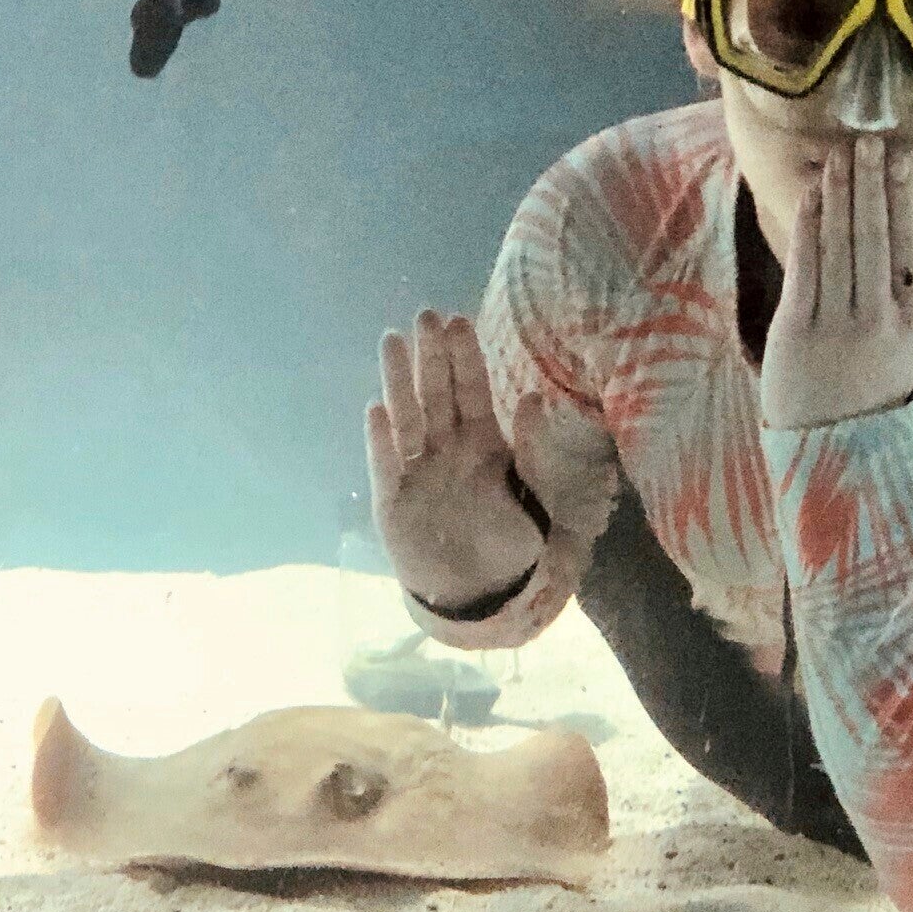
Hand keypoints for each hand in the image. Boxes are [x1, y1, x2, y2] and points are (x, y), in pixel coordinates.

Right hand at [365, 310, 618, 608]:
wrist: (484, 595)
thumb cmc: (512, 544)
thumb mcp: (535, 496)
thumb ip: (532, 449)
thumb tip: (531, 396)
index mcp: (482, 443)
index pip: (470, 391)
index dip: (464, 357)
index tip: (457, 321)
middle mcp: (446, 448)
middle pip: (435, 394)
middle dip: (430, 356)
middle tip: (425, 316)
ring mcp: (417, 471)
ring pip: (407, 417)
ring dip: (398, 381)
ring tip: (391, 342)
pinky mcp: (393, 500)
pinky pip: (386, 464)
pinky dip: (381, 439)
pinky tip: (377, 410)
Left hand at [760, 136, 912, 429]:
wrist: (835, 445)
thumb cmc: (877, 388)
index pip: (911, 245)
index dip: (903, 198)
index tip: (900, 159)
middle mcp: (881, 319)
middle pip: (875, 236)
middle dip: (870, 183)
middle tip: (867, 140)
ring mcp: (839, 324)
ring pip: (840, 245)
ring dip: (838, 195)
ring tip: (837, 156)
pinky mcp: (798, 330)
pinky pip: (805, 267)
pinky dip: (808, 228)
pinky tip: (810, 196)